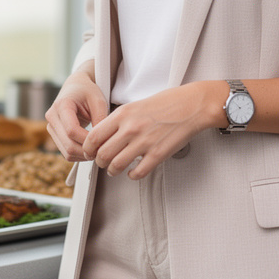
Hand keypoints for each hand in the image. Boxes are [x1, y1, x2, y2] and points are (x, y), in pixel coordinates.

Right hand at [45, 63, 107, 161]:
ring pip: (66, 151)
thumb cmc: (89, 92)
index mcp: (62, 105)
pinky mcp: (54, 135)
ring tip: (98, 150)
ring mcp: (51, 127)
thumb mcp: (99, 101)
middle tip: (103, 150)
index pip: (72, 130)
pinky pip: (65, 152)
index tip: (102, 142)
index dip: (87, 140)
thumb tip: (101, 142)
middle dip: (87, 151)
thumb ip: (100, 120)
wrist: (76, 87)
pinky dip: (78, 155)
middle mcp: (52, 117)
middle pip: (68, 144)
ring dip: (83, 155)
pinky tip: (90, 150)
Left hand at [82, 81, 217, 179]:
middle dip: (99, 162)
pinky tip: (134, 171)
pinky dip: (132, 175)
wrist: (191, 105)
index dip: (88, 148)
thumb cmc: (165, 103)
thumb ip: (118, 120)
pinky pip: (137, 173)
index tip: (90, 152)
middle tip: (103, 162)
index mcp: (122, 114)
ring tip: (115, 169)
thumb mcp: (135, 105)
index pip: (93, 137)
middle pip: (102, 155)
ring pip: (116, 166)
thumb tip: (103, 136)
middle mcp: (130, 128)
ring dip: (113, 171)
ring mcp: (144, 142)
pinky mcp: (157, 154)